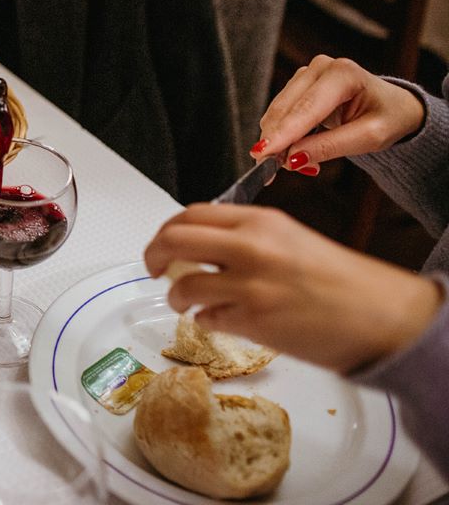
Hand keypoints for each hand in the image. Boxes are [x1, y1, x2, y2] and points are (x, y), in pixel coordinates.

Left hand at [144, 203, 442, 371]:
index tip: (162, 242)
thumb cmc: (341, 280)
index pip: (191, 214)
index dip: (167, 229)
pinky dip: (203, 320)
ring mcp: (249, 284)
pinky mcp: (252, 321)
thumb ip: (245, 237)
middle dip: (152, 255)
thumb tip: (203, 245)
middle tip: (152, 268)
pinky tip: (216, 320)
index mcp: (260, 221)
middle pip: (174, 240)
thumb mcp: (289, 238)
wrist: (381, 315)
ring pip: (181, 284)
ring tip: (184, 301)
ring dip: (175, 295)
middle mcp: (250, 247)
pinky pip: (205, 318)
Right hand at [252, 55, 424, 174]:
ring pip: (276, 113)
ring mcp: (305, 74)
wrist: (392, 106)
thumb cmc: (387, 118)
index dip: (283, 133)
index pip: (306, 108)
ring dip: (279, 142)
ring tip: (300, 165)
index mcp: (344, 74)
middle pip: (285, 110)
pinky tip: (298, 151)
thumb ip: (331, 147)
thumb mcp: (370, 137)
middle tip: (274, 173)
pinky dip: (282, 137)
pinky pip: (279, 114)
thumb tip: (292, 158)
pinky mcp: (297, 86)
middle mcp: (320, 68)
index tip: (262, 154)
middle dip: (276, 142)